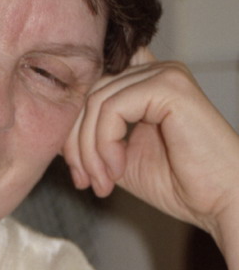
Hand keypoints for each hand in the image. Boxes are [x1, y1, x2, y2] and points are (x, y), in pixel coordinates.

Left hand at [63, 49, 238, 269]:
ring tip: (103, 182)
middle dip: (75, 143)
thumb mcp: (116, 158)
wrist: (221, 201)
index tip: (77, 171)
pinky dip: (105, 143)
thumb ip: (88, 136)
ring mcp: (163, 73)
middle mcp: (152, 68)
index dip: (72, 123)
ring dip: (89, 150)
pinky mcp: (169, 86)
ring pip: (94, 101)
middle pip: (85, 92)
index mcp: (142, 81)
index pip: (88, 84)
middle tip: (85, 182)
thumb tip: (48, 127)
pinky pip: (112, 107)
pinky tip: (118, 169)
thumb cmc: (178, 183)